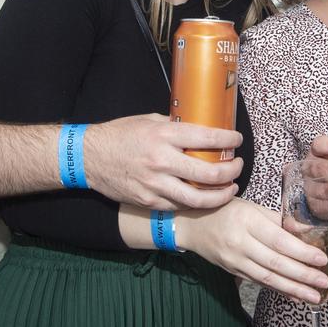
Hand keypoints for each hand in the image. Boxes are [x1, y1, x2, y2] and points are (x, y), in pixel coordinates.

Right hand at [83, 114, 243, 210]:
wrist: (89, 157)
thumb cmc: (120, 135)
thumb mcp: (149, 120)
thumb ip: (175, 126)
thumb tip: (200, 129)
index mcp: (164, 135)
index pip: (208, 139)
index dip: (229, 140)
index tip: (237, 140)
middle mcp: (162, 160)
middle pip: (209, 172)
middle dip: (231, 171)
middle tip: (238, 166)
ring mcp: (156, 184)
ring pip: (198, 198)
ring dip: (221, 194)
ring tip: (230, 188)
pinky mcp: (149, 200)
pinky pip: (180, 206)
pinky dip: (197, 203)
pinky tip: (206, 197)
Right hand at [180, 198, 327, 304]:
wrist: (192, 225)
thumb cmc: (225, 211)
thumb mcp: (252, 207)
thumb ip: (278, 219)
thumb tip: (306, 228)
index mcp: (248, 222)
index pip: (279, 240)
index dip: (302, 252)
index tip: (322, 259)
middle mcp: (240, 243)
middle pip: (275, 262)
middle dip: (302, 275)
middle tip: (323, 282)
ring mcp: (235, 260)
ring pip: (268, 277)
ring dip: (293, 289)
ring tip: (314, 296)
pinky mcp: (233, 271)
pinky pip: (259, 282)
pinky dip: (279, 290)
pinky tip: (295, 296)